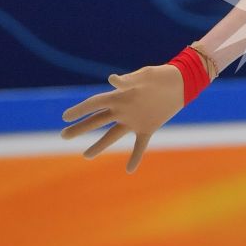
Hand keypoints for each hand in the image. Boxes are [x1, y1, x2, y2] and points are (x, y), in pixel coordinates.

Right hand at [61, 63, 186, 173]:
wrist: (181, 82)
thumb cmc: (161, 75)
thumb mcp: (146, 75)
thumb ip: (129, 80)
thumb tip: (112, 79)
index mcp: (119, 96)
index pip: (94, 104)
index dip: (79, 110)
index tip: (65, 117)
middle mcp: (123, 109)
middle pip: (97, 121)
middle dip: (80, 128)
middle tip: (64, 136)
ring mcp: (134, 120)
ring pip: (112, 135)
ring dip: (99, 145)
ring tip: (86, 156)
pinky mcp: (148, 127)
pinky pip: (139, 145)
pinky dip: (135, 157)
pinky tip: (129, 170)